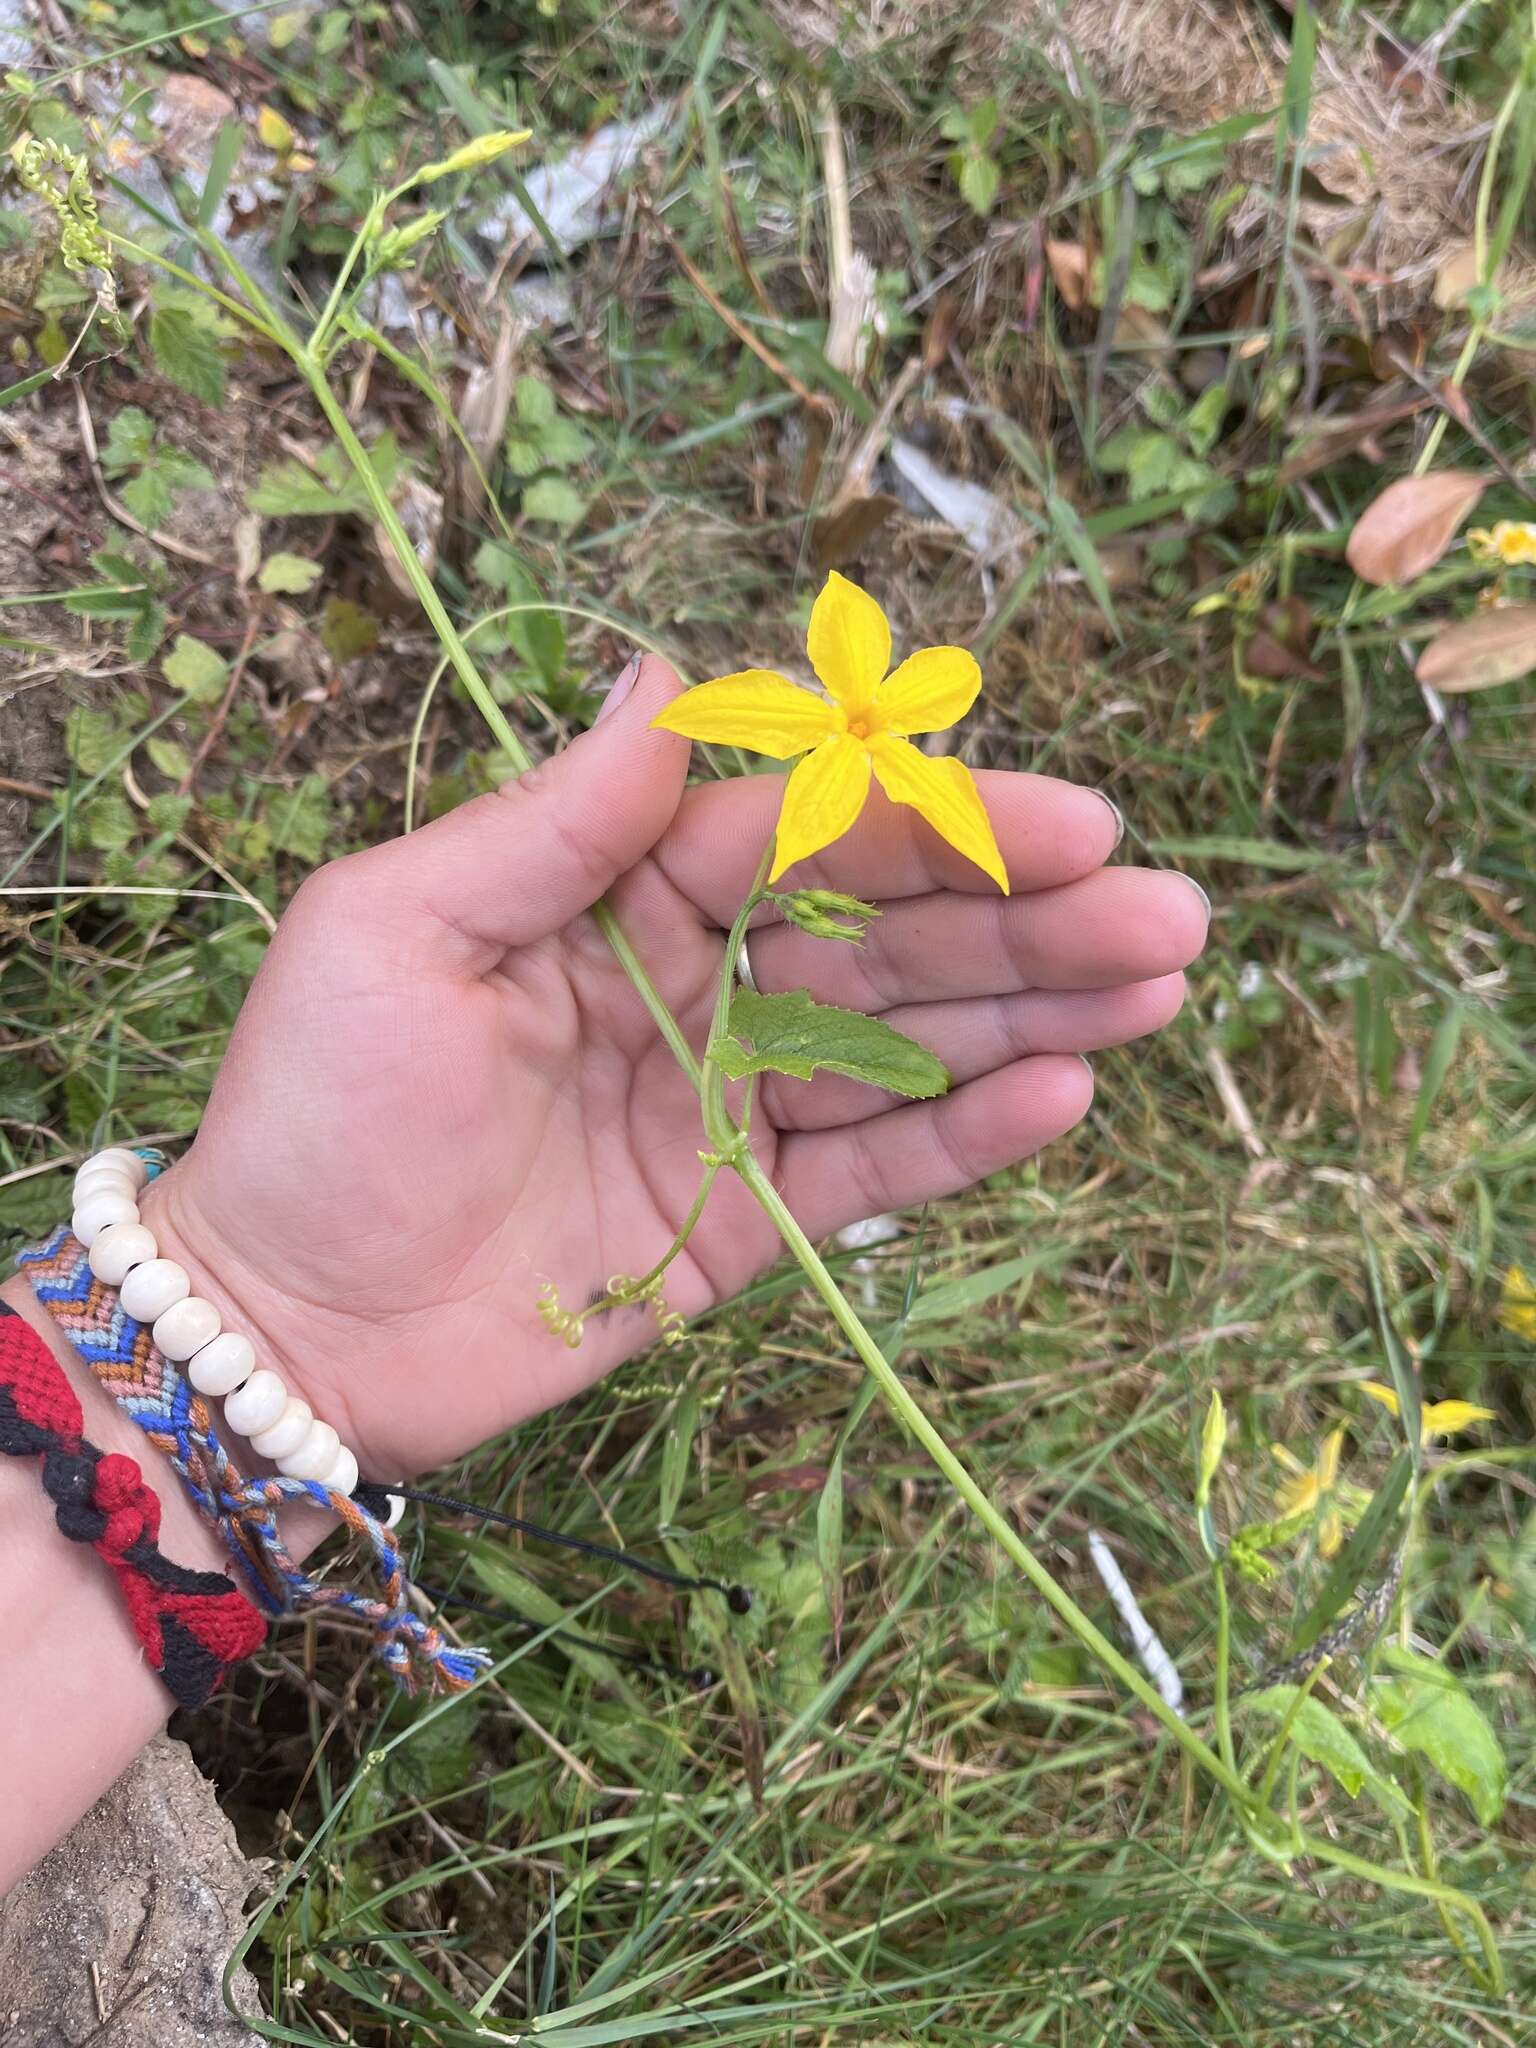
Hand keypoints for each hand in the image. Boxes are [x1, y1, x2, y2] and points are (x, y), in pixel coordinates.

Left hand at [144, 656, 1206, 1481]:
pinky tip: (1064, 1094)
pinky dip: (965, 1137)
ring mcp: (724, 1105)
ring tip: (1158, 984)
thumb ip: (552, 821)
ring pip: (905, 1045)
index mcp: (614, 893)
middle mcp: (691, 985)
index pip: (802, 833)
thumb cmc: (316, 1109)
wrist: (283, 1326)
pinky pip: (871, 1170)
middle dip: (1026, 918)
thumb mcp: (400, 930)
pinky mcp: (741, 1221)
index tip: (1066, 813)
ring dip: (1032, 1014)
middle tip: (1164, 909)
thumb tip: (660, 668)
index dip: (933, 821)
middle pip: (885, 935)